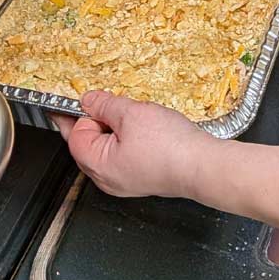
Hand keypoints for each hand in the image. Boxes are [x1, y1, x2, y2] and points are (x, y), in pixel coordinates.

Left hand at [52, 90, 215, 197]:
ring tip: (133, 114)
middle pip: (89, 143)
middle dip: (97, 120)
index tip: (80, 97)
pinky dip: (128, 139)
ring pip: (108, 149)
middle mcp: (107, 179)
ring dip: (115, 128)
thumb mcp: (131, 113)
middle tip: (111, 102)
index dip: (80, 112)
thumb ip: (104, 104)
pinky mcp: (142, 179)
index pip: (75, 134)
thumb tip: (88, 100)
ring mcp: (125, 182)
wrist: (203, 166)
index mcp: (98, 165)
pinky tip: (144, 128)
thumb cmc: (169, 146)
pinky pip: (125, 156)